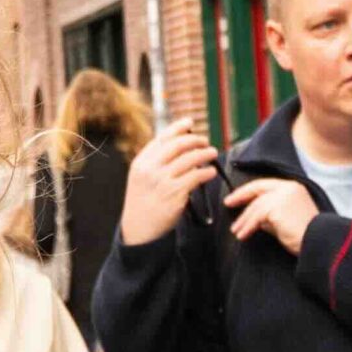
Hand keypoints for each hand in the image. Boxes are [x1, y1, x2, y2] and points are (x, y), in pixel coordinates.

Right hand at [120, 120, 220, 245]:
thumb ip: (155, 162)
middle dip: (195, 140)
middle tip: (205, 141)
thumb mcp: (140, 178)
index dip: (178, 127)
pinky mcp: (175, 193)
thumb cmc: (142, 203)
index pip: (162, 138)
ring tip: (213, 153)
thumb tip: (179, 146)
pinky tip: (211, 171)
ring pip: (190, 158)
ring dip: (205, 153)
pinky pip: (196, 176)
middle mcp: (150, 168)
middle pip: (178, 145)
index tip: (189, 122)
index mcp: (141, 162)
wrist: (138, 230)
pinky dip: (206, 171)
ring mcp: (162, 180)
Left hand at [225, 178, 318, 255]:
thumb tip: (257, 220)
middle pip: (257, 190)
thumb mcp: (287, 220)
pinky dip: (247, 226)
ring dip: (244, 220)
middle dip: (240, 197)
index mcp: (293, 187)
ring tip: (236, 231)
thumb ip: (272, 216)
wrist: (319, 243)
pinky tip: (242, 235)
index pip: (264, 185)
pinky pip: (256, 217)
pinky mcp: (276, 208)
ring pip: (255, 206)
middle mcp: (287, 188)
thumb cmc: (306, 235)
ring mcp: (281, 196)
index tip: (236, 197)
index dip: (248, 190)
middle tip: (228, 204)